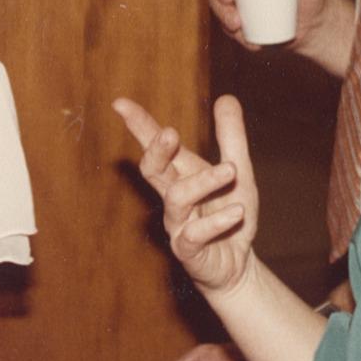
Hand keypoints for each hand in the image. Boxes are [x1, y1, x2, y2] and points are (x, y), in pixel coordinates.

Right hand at [112, 95, 257, 296]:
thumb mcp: (239, 171)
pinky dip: (215, 221)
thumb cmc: (230, 213)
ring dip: (203, 182)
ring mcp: (178, 225)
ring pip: (177, 199)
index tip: (120, 103)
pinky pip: (193, 235)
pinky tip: (237, 212)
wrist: (238, 263)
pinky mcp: (189, 251)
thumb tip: (226, 96)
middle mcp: (175, 198)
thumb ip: (231, 137)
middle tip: (170, 134)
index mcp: (183, 174)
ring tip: (231, 170)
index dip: (140, 126)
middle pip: (153, 171)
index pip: (156, 146)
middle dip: (157, 152)